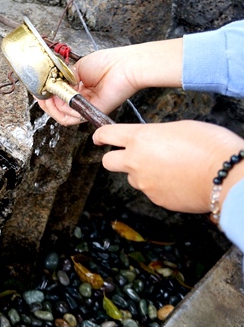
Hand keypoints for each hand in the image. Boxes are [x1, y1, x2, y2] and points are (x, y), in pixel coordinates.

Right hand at [38, 39, 183, 124]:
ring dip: (52, 107)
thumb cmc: (106, 63)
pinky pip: (72, 117)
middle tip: (42, 96)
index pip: (58, 98)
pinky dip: (63, 109)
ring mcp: (86, 108)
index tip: (39, 90)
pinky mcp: (91, 112)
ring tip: (50, 96)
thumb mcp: (76, 69)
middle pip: (58, 110)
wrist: (123, 65)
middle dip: (46, 104)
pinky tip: (60, 99)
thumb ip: (63, 80)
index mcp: (79, 89)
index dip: (47, 96)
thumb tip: (51, 88)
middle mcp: (81, 100)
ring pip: (63, 116)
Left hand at [93, 120, 243, 212]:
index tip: (99, 137)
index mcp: (140, 138)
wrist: (227, 176)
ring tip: (168, 168)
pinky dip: (159, 186)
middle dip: (115, 157)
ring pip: (132, 178)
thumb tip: (150, 139)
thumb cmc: (210, 147)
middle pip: (108, 161)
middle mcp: (135, 161)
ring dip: (142, 173)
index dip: (101, 135)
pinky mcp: (155, 199)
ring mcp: (144, 183)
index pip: (107, 134)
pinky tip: (177, 181)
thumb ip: (156, 134)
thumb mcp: (180, 127)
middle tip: (129, 155)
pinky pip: (151, 191)